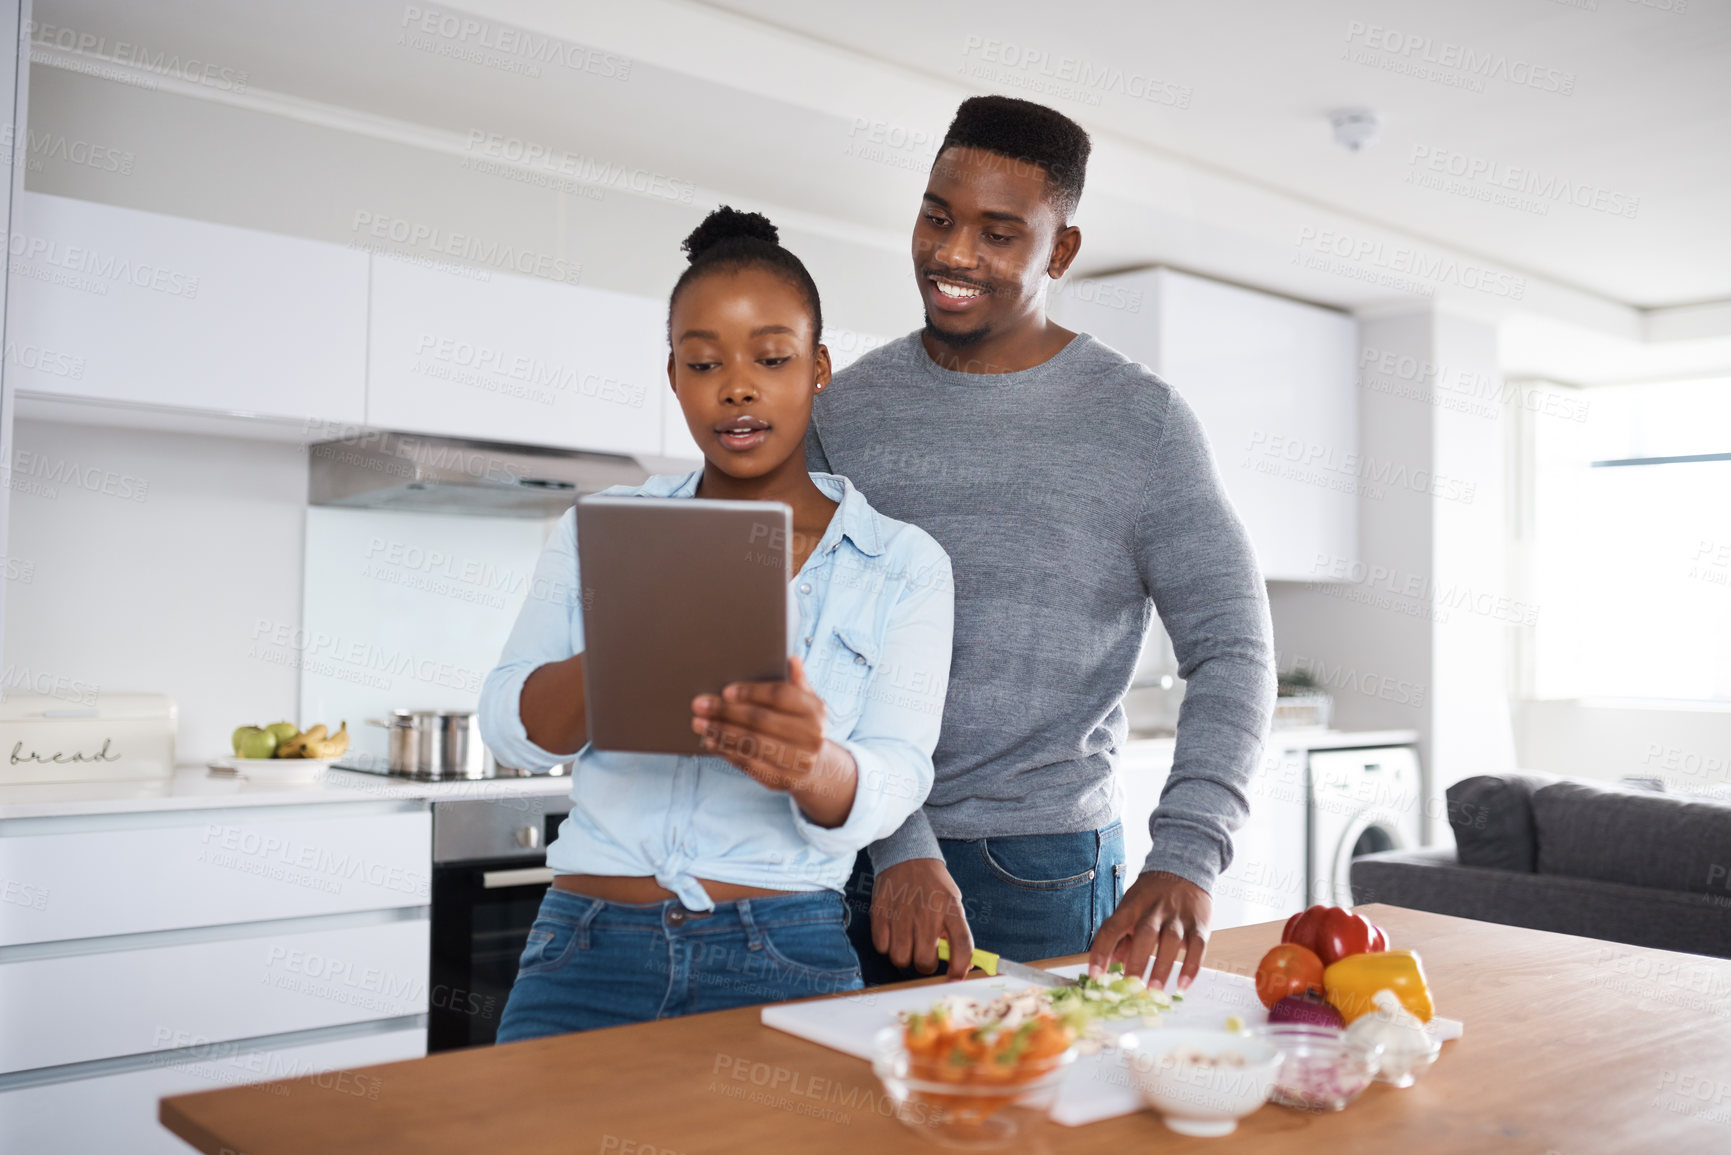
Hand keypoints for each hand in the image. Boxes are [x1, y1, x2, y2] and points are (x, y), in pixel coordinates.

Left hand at [691, 656, 856, 825]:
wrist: (815, 767)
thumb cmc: (801, 726)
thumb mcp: (805, 703)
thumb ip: (797, 682)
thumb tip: (792, 659)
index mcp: (816, 710)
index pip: (780, 696)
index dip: (751, 692)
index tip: (725, 691)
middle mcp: (812, 736)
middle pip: (761, 720)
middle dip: (725, 712)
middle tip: (699, 704)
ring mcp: (798, 761)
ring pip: (751, 743)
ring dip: (721, 732)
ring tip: (699, 723)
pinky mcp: (782, 780)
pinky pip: (748, 763)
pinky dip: (727, 752)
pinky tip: (712, 742)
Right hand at [870, 858, 973, 979]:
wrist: (907, 856)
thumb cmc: (933, 885)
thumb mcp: (953, 901)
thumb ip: (956, 931)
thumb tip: (962, 966)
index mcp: (950, 908)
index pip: (962, 945)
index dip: (960, 967)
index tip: (956, 977)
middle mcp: (926, 912)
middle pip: (925, 961)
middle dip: (925, 965)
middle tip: (924, 954)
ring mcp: (901, 913)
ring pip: (901, 959)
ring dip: (904, 957)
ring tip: (907, 943)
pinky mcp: (880, 912)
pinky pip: (881, 947)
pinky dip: (886, 946)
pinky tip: (893, 933)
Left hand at [1088, 870, 1211, 990]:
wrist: (1184, 868)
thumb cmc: (1151, 895)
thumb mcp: (1131, 907)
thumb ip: (1122, 935)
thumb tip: (1112, 963)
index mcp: (1131, 907)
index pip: (1111, 929)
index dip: (1101, 952)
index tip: (1095, 976)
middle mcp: (1154, 910)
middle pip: (1144, 934)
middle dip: (1136, 961)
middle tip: (1129, 987)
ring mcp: (1178, 916)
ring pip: (1170, 941)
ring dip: (1162, 967)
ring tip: (1154, 991)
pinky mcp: (1199, 924)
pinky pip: (1197, 947)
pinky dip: (1190, 967)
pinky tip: (1183, 985)